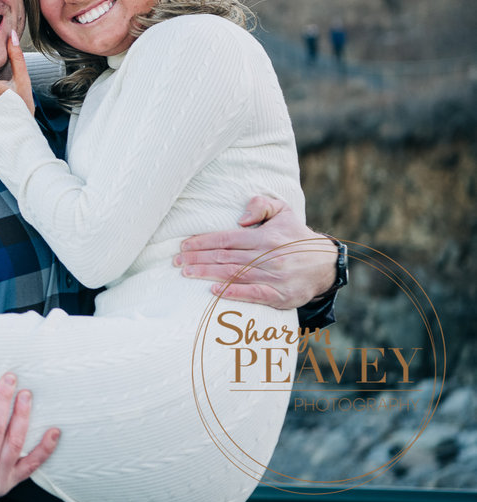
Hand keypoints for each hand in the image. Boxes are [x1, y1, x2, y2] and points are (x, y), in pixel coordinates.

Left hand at [174, 196, 337, 308]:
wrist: (326, 264)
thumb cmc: (296, 236)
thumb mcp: (283, 211)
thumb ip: (260, 205)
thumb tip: (240, 219)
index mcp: (264, 236)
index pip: (225, 239)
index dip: (202, 242)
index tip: (183, 246)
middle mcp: (268, 256)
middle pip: (224, 257)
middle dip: (197, 259)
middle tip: (176, 262)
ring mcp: (274, 277)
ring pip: (234, 275)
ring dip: (207, 274)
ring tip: (186, 273)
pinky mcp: (281, 296)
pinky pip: (254, 295)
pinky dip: (233, 293)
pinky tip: (214, 291)